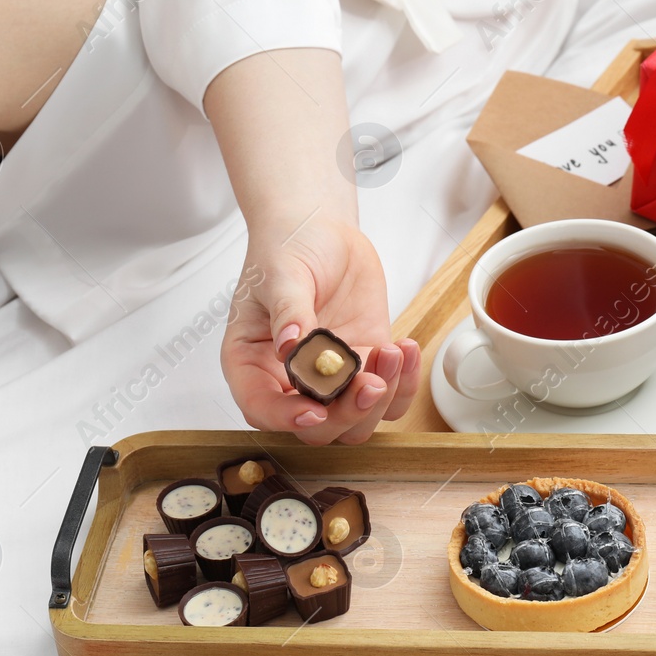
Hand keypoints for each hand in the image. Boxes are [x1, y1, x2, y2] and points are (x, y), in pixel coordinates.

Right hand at [221, 211, 420, 443]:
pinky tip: (405, 348)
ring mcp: (330, 378)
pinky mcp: (364, 366)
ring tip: (391, 351)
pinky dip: (402, 383)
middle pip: (316, 427)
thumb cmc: (286, 248)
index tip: (315, 409)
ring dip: (379, 400)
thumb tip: (290, 347)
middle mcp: (288, 380)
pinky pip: (388, 396)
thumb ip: (288, 311)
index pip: (261, 408)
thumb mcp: (281, 274)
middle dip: (346, 412)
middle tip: (370, 381)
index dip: (286, 417)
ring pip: (355, 421)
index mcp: (251, 363)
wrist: (320, 229)